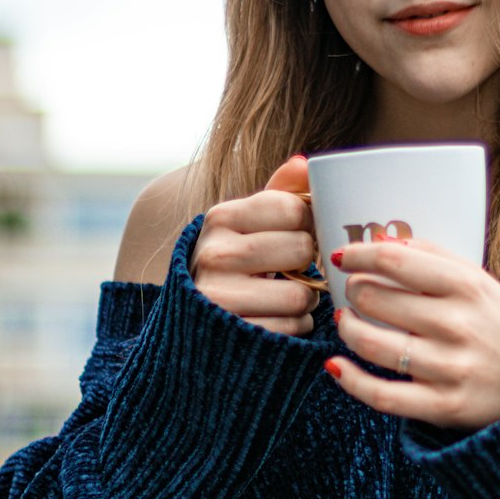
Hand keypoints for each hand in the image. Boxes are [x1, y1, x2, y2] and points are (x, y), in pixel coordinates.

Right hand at [189, 156, 319, 334]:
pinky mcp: (234, 335)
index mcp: (220, 218)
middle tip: (291, 269)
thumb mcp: (247, 224)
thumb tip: (304, 163)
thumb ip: (279, 193)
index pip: (293, 209)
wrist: (192, 323)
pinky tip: (274, 319)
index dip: (306, 223)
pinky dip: (294, 326)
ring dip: (305, 299)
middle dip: (307, 263)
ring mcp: (220, 297)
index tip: (295, 233)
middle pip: (301, 248)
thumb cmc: (233, 264)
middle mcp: (214, 254)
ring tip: (283, 296)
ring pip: (302, 294)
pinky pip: (293, 327)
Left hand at [325, 238, 499, 430]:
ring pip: (371, 344)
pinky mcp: (442, 406)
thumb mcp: (481, 282)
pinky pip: (381, 394)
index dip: (359, 255)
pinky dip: (351, 379)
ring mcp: (449, 367)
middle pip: (375, 299)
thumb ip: (436, 257)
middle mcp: (457, 325)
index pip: (395, 261)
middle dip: (352, 291)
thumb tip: (383, 241)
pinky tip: (337, 365)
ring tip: (346, 322)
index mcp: (467, 286)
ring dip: (346, 329)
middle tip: (352, 291)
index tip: (343, 256)